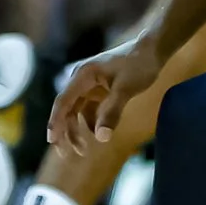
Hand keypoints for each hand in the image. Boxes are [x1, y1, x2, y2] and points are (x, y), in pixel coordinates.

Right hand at [50, 34, 166, 155]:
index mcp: (83, 76)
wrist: (154, 50)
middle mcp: (81, 80)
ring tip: (83, 150)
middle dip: (65, 132)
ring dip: (77, 130)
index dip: (55, 122)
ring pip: (76, 112)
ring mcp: (90, 85)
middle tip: (67, 154)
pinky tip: (98, 134)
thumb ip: (112, 112)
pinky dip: (90, 123)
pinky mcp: (99, 89)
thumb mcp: (126, 89)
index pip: (62, 102)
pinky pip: (88, 110)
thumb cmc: (139, 65)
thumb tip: (101, 138)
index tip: (52, 141)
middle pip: (66, 109)